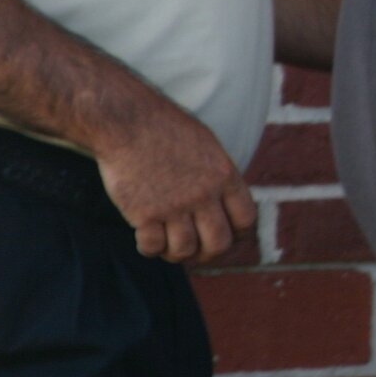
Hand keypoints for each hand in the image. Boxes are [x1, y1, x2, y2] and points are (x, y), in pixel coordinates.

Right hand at [91, 93, 256, 263]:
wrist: (129, 122)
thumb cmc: (167, 131)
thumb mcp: (208, 148)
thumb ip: (219, 178)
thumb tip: (227, 205)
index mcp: (225, 176)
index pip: (246, 219)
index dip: (238, 234)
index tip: (225, 236)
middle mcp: (204, 194)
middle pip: (219, 244)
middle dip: (208, 253)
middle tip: (195, 251)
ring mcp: (174, 206)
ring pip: (185, 250)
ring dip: (176, 254)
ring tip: (168, 244)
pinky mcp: (144, 213)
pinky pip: (153, 248)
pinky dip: (150, 249)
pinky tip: (147, 238)